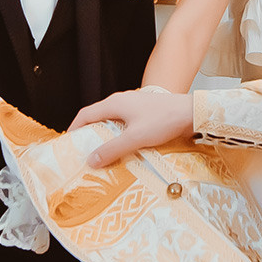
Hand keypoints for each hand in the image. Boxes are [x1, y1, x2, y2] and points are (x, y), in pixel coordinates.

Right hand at [72, 87, 192, 167]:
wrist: (192, 113)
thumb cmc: (164, 121)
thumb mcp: (135, 138)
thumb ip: (112, 149)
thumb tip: (91, 160)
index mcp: (115, 104)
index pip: (86, 114)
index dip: (74, 128)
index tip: (68, 143)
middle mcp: (122, 101)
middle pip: (98, 116)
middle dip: (89, 133)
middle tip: (84, 151)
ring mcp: (135, 105)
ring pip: (113, 120)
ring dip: (105, 135)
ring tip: (103, 152)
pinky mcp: (146, 111)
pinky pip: (125, 123)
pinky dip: (119, 134)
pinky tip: (125, 147)